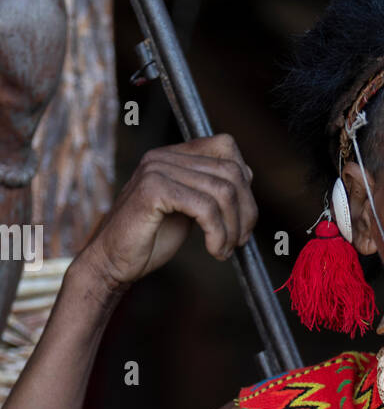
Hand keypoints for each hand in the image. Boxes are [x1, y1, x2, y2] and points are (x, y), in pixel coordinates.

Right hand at [76, 134, 257, 290]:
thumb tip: (247, 175)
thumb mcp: (188, 208)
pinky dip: (218, 234)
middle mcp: (163, 156)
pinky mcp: (152, 191)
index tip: (244, 217)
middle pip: (230, 171)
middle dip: (246, 210)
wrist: (112, 262)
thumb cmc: (150, 239)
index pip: (226, 146)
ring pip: (222, 191)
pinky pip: (205, 208)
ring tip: (225, 249)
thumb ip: (210, 189)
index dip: (245, 182)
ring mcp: (156, 170)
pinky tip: (215, 251)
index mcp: (173, 155)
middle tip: (241, 240)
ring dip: (233, 228)